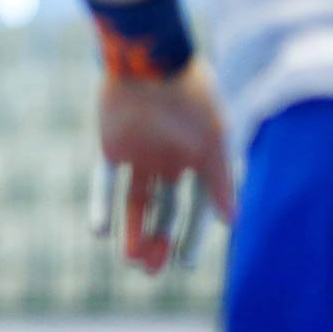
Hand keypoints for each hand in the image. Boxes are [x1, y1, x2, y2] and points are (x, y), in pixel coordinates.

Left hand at [90, 58, 235, 273]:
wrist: (149, 61)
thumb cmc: (190, 97)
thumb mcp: (214, 141)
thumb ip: (221, 180)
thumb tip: (232, 221)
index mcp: (198, 159)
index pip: (196, 208)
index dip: (192, 236)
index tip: (185, 264)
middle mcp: (169, 160)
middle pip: (164, 210)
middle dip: (158, 240)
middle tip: (150, 270)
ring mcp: (139, 154)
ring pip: (135, 201)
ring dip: (131, 230)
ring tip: (129, 259)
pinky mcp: (111, 146)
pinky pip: (104, 182)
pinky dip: (102, 205)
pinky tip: (100, 231)